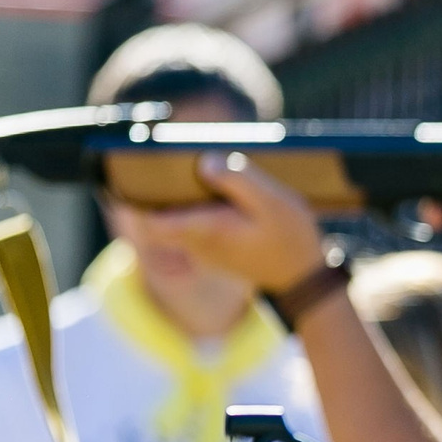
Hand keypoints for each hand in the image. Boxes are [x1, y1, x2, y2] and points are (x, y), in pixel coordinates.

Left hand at [127, 155, 324, 295]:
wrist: (304, 279)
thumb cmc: (290, 239)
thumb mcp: (272, 201)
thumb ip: (238, 179)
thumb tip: (205, 162)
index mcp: (204, 230)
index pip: (150, 221)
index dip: (137, 198)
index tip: (138, 174)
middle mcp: (198, 245)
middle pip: (159, 220)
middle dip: (160, 195)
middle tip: (171, 167)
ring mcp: (207, 253)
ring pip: (178, 226)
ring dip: (183, 203)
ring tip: (202, 178)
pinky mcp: (219, 256)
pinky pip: (196, 232)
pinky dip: (200, 215)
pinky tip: (222, 199)